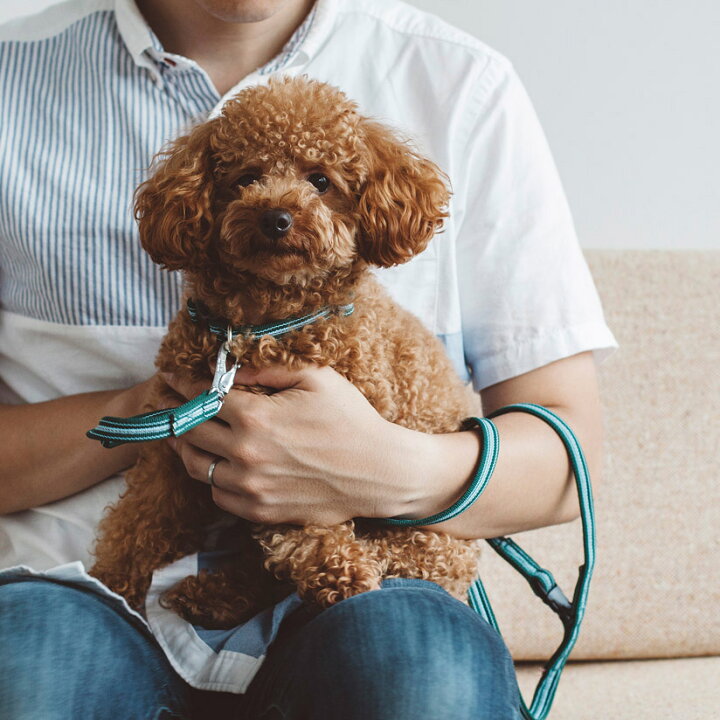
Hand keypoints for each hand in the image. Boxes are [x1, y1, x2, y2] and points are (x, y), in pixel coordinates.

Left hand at [162, 364, 448, 524]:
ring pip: (196, 467)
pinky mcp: (262, 511)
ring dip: (186, 448)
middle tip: (170, 406)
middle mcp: (246, 454)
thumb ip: (268, 369)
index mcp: (256, 417)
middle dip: (175, 415)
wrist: (380, 472)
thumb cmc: (352, 420)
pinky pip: (218, 495)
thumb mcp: (317, 378)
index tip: (171, 378)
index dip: (182, 385)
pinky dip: (211, 478)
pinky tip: (217, 465)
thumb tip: (232, 368)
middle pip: (190, 433)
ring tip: (185, 436)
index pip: (202, 398)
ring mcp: (252, 487)